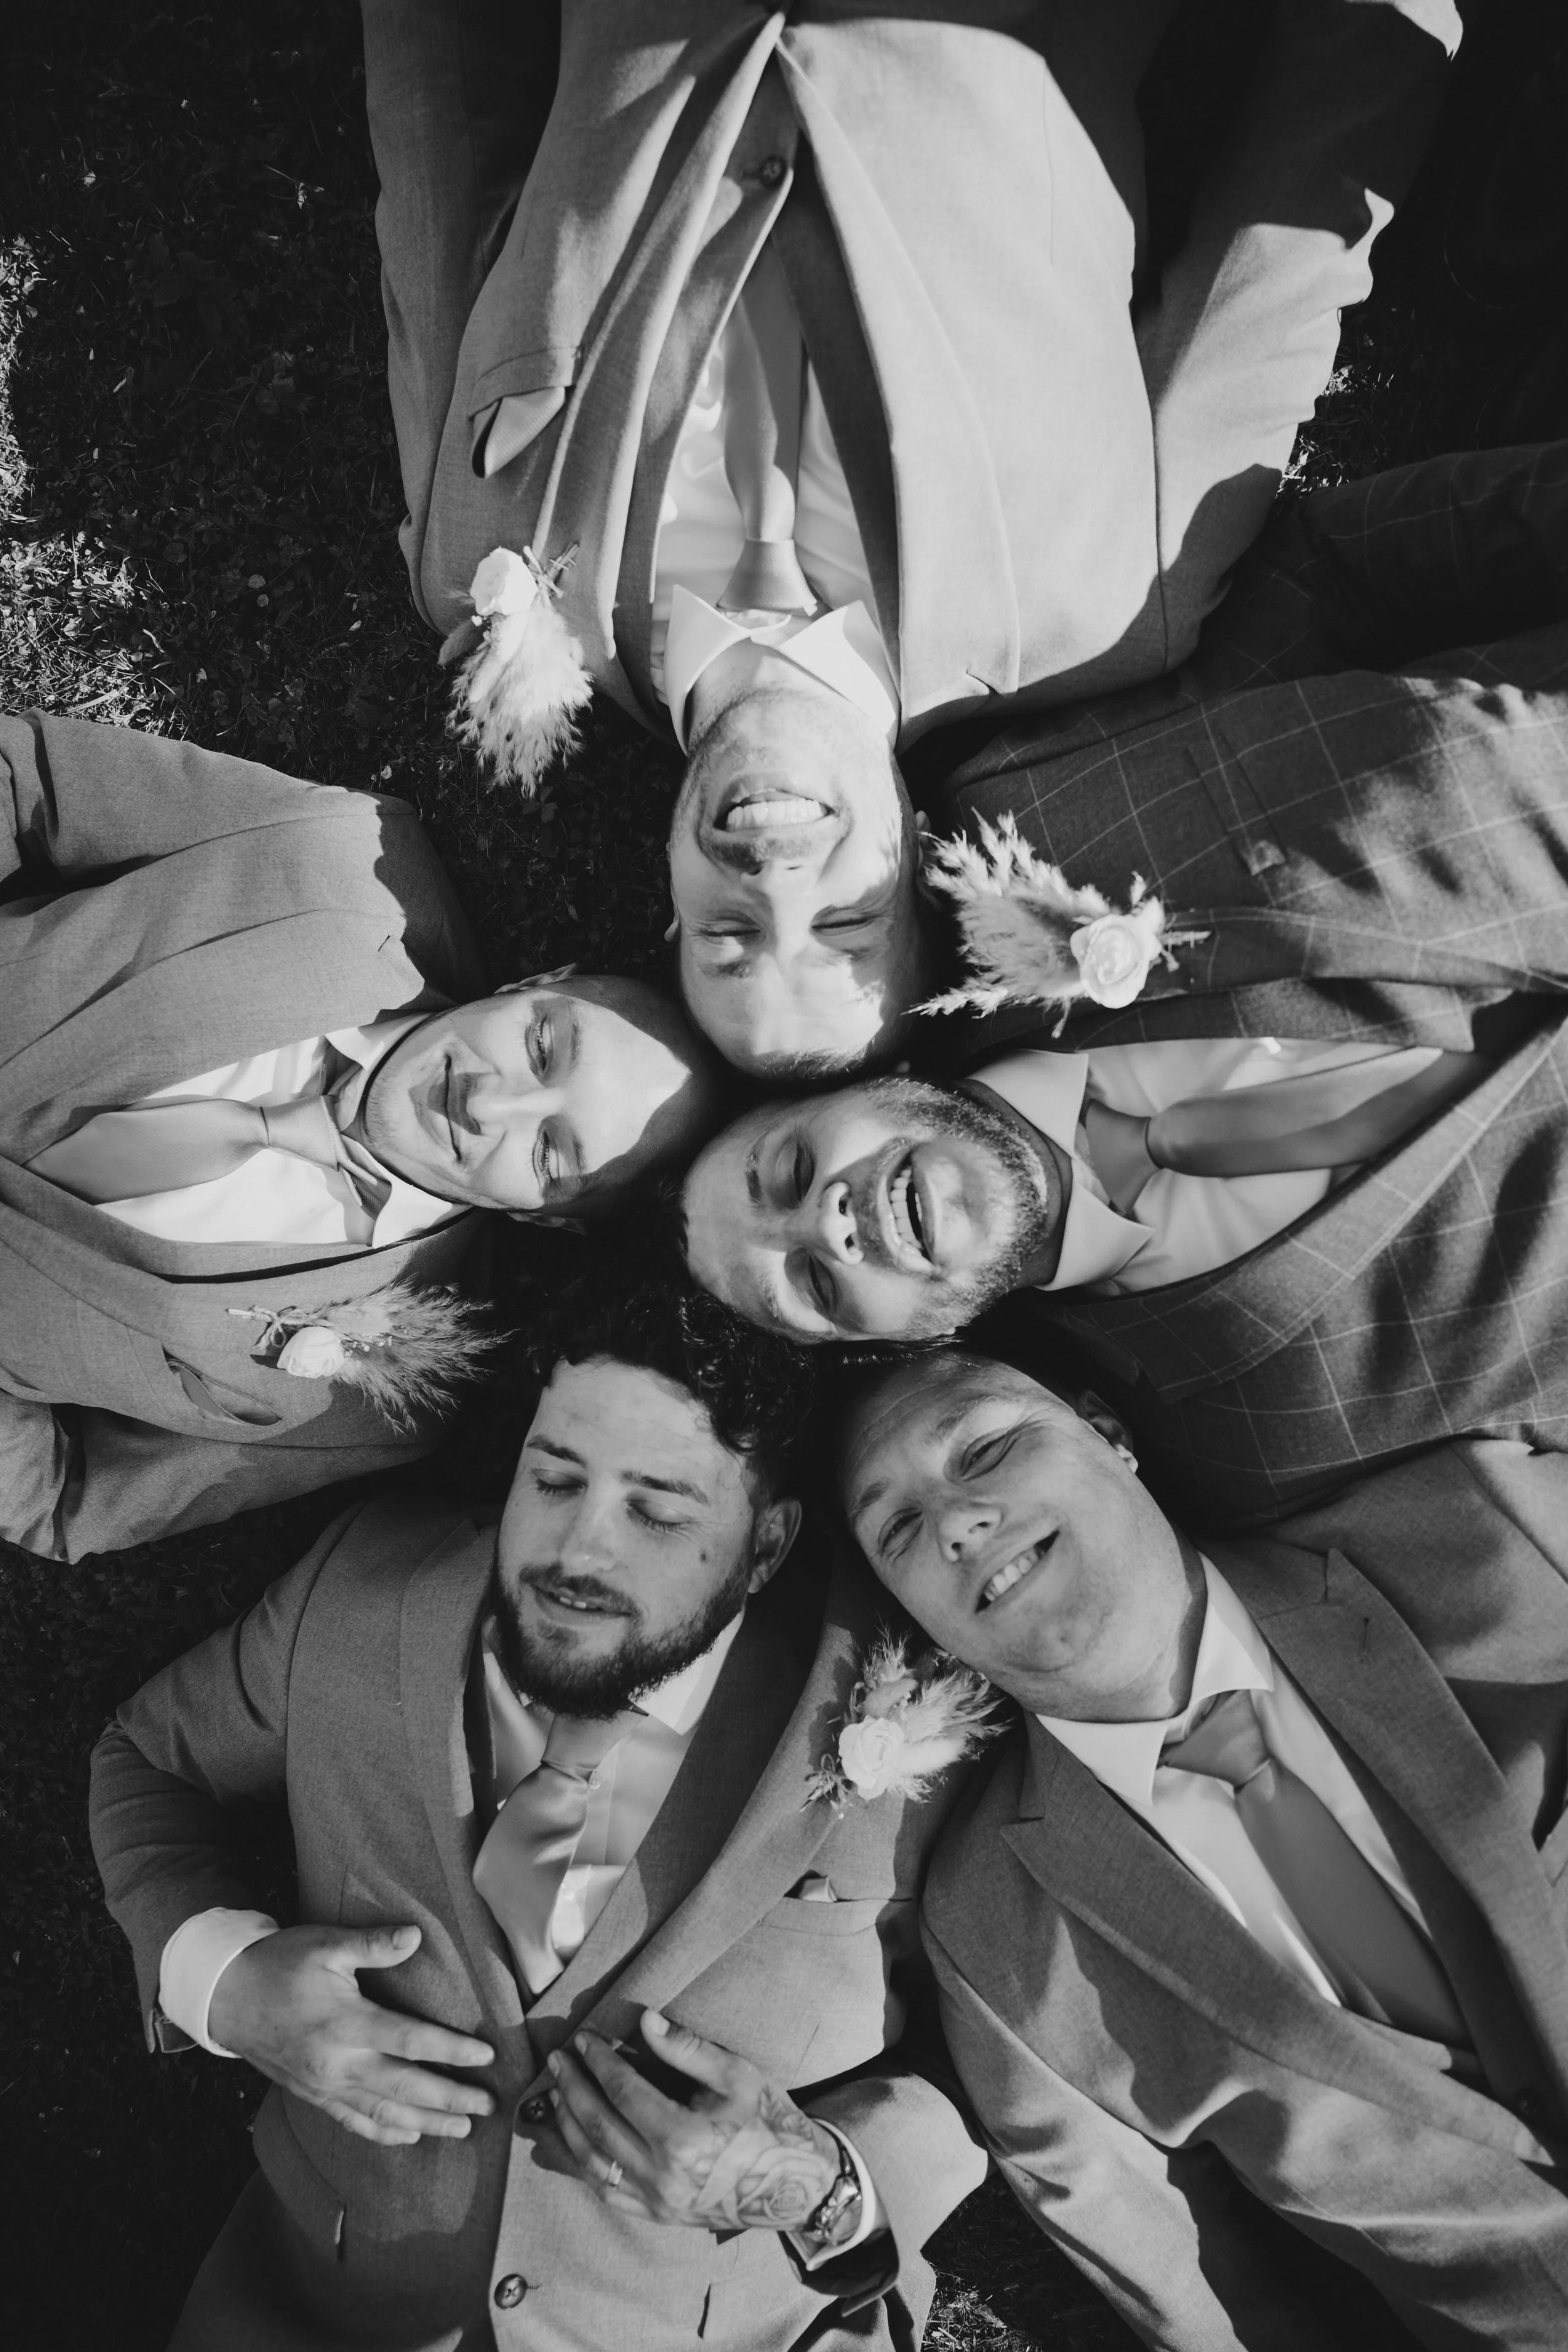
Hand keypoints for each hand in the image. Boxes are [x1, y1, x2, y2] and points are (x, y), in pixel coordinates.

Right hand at [208, 1923, 494, 2147]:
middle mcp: (337, 2063)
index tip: (486, 2057)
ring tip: (461, 2128)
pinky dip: (383, 2132)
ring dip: (425, 2123)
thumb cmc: (279, 1965)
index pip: (410, 2041)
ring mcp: (324, 2085)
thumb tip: (415, 1936)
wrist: (226, 1997)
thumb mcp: (325, 1945)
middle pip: (404, 2087)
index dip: (451, 2051)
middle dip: (449, 2098)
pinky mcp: (312, 2094)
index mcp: (345, 2024)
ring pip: (382, 2113)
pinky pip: (353, 2121)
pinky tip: (408, 2136)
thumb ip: (372, 1944)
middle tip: (487, 2105)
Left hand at [547, 2012, 844, 2235]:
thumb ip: (687, 2049)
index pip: (623, 2092)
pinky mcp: (656, 2216)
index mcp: (684, 2138)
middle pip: (598, 2125)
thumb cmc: (767, 2120)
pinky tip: (571, 2140)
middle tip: (557, 2058)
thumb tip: (646, 2021)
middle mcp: (662, 2175)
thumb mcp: (737, 2074)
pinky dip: (581, 2164)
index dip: (599, 2061)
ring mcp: (656, 2202)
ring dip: (567, 2125)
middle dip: (572, 2087)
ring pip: (592, 2163)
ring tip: (555, 2093)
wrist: (793, 2185)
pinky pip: (606, 2192)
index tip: (583, 2037)